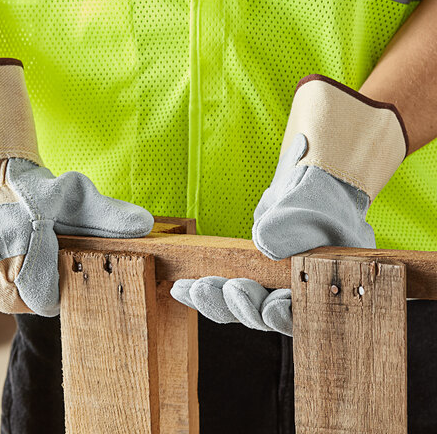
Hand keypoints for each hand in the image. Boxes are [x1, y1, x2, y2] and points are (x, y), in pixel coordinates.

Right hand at [0, 57, 152, 314]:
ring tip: (0, 243)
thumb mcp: (70, 196)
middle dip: (26, 279)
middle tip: (24, 245)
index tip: (47, 257)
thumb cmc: (26, 185)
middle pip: (17, 302)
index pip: (46, 299)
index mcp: (23, 253)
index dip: (51, 279)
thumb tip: (144, 225)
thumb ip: (106, 216)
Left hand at [171, 75, 406, 335]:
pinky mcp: (246, 281)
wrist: (303, 190)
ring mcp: (269, 291)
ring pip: (242, 308)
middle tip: (231, 288)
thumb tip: (267, 242)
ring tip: (196, 289)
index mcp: (324, 286)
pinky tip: (182, 288)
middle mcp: (297, 298)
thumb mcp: (310, 204)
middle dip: (246, 306)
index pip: (307, 313)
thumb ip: (292, 225)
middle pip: (268, 316)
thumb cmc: (316, 197)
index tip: (273, 306)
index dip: (287, 315)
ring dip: (219, 300)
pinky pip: (223, 292)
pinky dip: (203, 291)